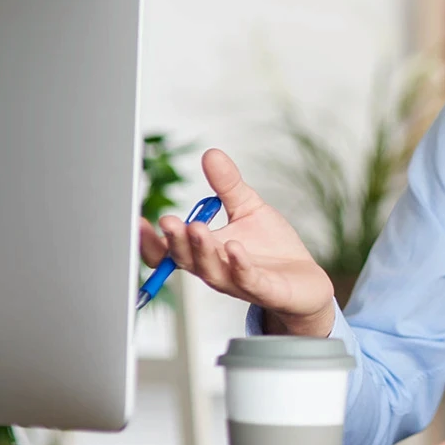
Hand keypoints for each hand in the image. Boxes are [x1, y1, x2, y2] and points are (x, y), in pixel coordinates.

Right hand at [139, 148, 335, 335]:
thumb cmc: (271, 247)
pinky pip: (247, 280)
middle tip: (168, 221)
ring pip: (212, 270)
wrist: (305, 280)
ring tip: (197, 227)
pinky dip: (239, 265)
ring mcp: (238, 282)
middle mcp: (215, 269)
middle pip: (186, 259)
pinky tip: (235, 247)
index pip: (169, 250)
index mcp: (204, 251)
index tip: (138, 221)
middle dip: (175, 240)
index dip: (152, 240)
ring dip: (202, 250)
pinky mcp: (265, 290)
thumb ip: (228, 185)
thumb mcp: (248, 208)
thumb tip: (211, 153)